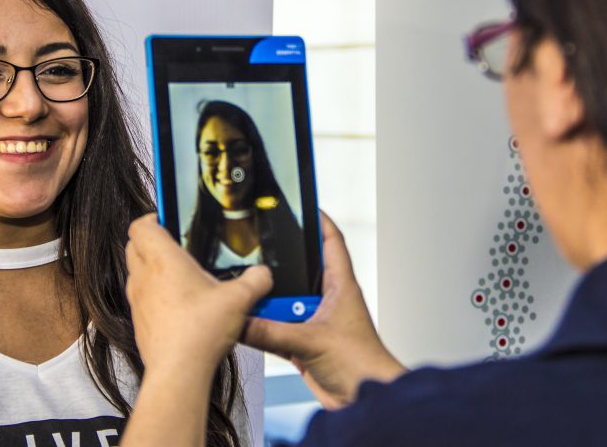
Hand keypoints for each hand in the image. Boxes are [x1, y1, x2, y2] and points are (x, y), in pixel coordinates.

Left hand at [125, 214, 272, 374]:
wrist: (179, 371)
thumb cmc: (199, 332)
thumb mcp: (240, 300)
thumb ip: (256, 281)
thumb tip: (263, 274)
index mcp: (163, 260)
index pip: (141, 225)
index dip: (151, 218)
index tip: (166, 219)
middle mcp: (144, 277)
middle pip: (134, 245)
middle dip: (150, 241)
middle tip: (174, 245)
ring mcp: (138, 300)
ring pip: (135, 272)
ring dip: (150, 268)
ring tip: (178, 276)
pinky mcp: (139, 322)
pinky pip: (140, 299)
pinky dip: (153, 295)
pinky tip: (177, 306)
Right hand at [243, 212, 405, 408]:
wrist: (366, 401)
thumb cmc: (363, 365)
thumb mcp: (311, 342)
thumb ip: (271, 332)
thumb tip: (240, 320)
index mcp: (341, 286)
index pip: (331, 241)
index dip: (318, 221)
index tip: (301, 205)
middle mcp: (328, 300)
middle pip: (298, 272)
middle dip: (278, 267)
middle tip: (255, 257)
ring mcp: (316, 322)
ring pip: (284, 303)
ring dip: (269, 304)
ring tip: (249, 297)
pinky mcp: (305, 344)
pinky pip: (277, 330)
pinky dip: (264, 329)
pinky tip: (247, 326)